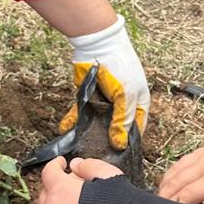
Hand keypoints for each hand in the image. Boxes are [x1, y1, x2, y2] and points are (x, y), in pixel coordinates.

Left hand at [61, 14, 149, 149]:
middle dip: (106, 142)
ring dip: (88, 134)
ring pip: (96, 124)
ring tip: (80, 149)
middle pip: (115, 129)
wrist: (98, 45)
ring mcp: (103, 103)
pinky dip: (73, 122)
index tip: (119, 158)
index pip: (135, 130)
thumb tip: (119, 144)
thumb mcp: (126, 95)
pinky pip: (80, 114)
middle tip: (96, 157)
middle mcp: (121, 106)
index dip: (128, 143)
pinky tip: (65, 131)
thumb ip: (122, 120)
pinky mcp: (87, 99)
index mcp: (138, 104)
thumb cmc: (120, 68)